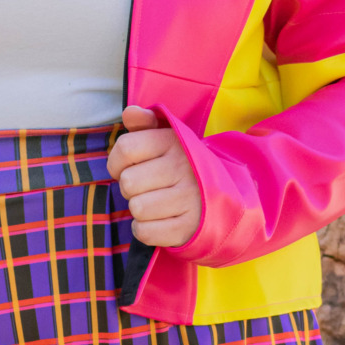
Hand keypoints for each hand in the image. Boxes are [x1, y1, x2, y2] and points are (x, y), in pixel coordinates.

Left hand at [106, 105, 201, 247]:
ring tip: (156, 204)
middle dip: (131, 188)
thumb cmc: (185, 165)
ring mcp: (190, 199)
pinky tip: (160, 221)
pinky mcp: (190, 228)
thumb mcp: (169, 138)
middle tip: (148, 188)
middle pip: (128, 182)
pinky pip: (145, 232)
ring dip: (140, 210)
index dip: (117, 163)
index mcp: (174, 142)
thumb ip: (145, 123)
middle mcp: (184, 168)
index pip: (124, 149)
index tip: (128, 167)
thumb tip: (129, 113)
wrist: (228, 196)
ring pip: (136, 208)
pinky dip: (146, 229)